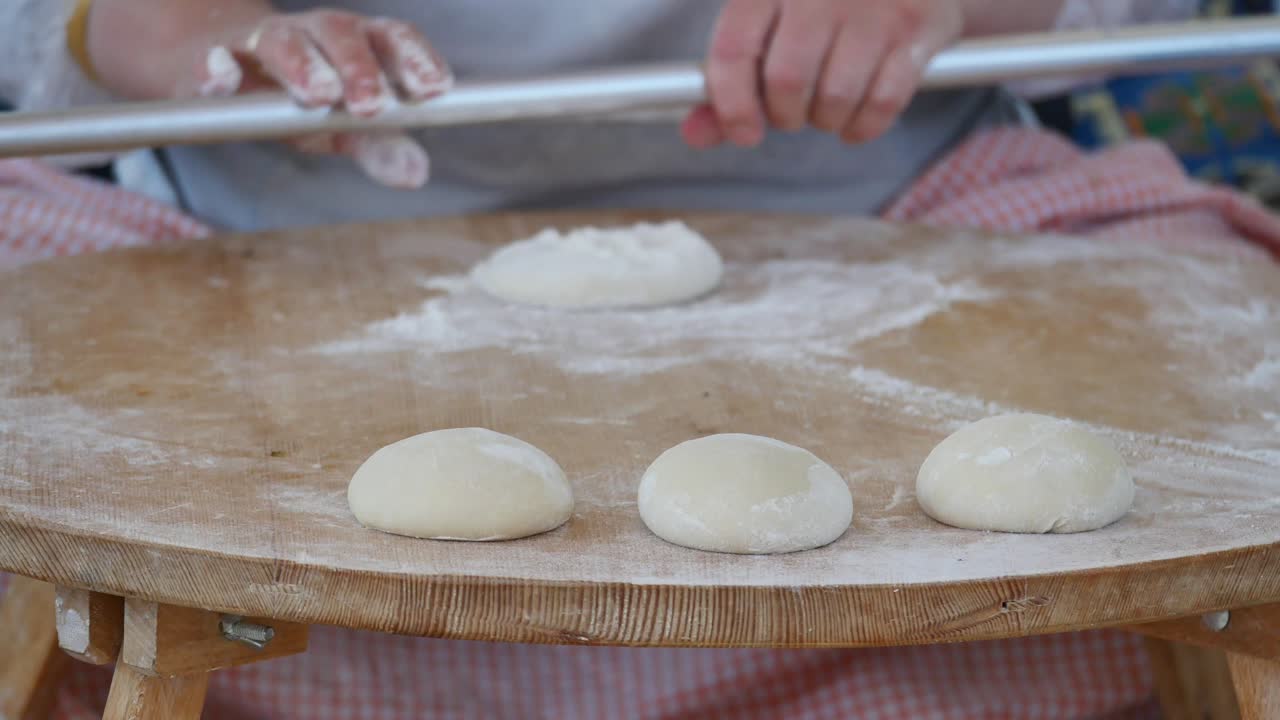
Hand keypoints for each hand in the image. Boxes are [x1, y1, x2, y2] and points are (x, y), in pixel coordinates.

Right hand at [187, 10, 451, 187]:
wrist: (222, 71)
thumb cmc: (298, 96)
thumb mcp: (344, 124)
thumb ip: (380, 146)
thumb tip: (417, 173)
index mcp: (356, 44)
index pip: (392, 38)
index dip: (416, 59)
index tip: (435, 89)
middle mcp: (313, 33)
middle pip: (340, 34)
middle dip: (360, 66)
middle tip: (374, 103)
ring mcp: (261, 41)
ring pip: (281, 40)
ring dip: (302, 63)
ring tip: (319, 93)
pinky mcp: (213, 59)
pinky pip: (213, 58)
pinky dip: (217, 67)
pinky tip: (223, 80)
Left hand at [683, 0, 963, 148]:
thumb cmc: (828, 3)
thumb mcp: (773, 21)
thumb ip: (732, 78)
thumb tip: (695, 133)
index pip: (734, 47)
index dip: (731, 103)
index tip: (744, 132)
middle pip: (786, 80)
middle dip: (785, 115)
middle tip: (793, 112)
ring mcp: (872, 8)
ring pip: (835, 96)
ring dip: (827, 121)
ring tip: (828, 107)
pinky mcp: (915, 30)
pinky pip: (882, 103)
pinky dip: (864, 126)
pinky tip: (857, 119)